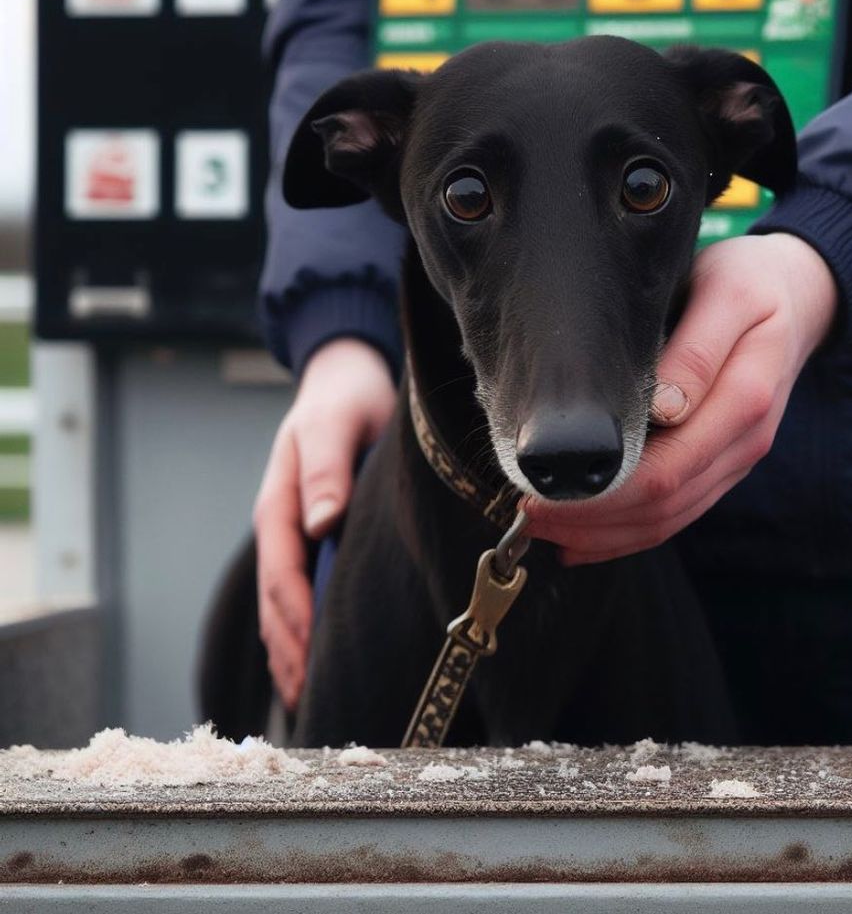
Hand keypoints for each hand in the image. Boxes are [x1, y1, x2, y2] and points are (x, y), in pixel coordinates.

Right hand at [252, 338, 396, 708]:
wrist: (345, 380)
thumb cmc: (343, 401)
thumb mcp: (334, 425)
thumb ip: (327, 469)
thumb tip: (321, 523)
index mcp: (281, 505)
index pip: (283, 575)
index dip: (296, 620)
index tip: (312, 662)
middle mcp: (284, 525)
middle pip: (277, 600)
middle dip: (289, 650)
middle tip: (309, 702)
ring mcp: (295, 533)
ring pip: (283, 602)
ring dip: (291, 648)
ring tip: (308, 697)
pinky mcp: (314, 535)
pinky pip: (300, 589)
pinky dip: (303, 626)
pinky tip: (318, 653)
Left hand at [522, 233, 837, 563]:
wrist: (799, 296)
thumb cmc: (751, 285)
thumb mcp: (728, 295)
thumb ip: (697, 350)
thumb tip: (662, 407)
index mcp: (743, 400)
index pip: (666, 471)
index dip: (602, 495)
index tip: (546, 492)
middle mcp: (742, 442)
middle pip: (663, 506)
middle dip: (592, 521)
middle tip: (530, 515)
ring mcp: (735, 459)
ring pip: (670, 519)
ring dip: (606, 535)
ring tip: (547, 530)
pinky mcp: (723, 463)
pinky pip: (679, 511)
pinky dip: (630, 532)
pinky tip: (587, 538)